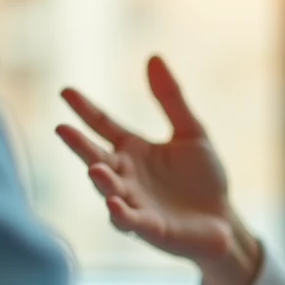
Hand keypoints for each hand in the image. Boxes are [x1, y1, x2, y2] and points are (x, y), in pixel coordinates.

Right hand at [56, 57, 261, 284]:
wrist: (223, 219)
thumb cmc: (203, 178)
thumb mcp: (192, 132)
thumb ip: (171, 99)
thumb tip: (154, 57)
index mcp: (132, 149)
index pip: (103, 125)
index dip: (85, 110)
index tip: (66, 91)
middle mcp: (126, 175)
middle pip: (97, 157)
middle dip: (79, 146)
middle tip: (62, 129)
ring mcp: (134, 203)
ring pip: (109, 190)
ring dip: (101, 182)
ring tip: (93, 169)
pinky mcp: (149, 228)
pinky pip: (130, 222)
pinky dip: (121, 215)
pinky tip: (115, 204)